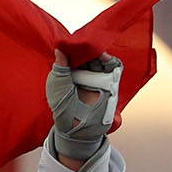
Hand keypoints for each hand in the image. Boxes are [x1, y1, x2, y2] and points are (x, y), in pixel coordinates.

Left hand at [46, 49, 121, 169]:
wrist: (78, 129)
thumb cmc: (63, 110)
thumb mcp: (57, 87)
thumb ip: (59, 68)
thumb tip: (59, 49)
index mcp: (70, 72)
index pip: (75, 54)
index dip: (76, 47)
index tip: (76, 41)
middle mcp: (84, 73)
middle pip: (90, 55)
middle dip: (89, 48)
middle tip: (89, 44)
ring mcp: (98, 78)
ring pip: (102, 59)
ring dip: (100, 54)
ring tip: (97, 53)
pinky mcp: (110, 83)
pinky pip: (114, 68)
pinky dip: (112, 61)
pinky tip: (105, 59)